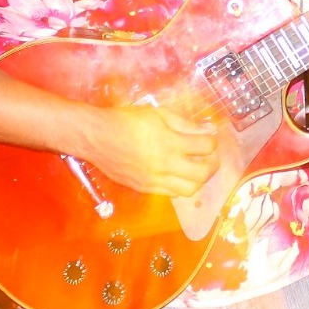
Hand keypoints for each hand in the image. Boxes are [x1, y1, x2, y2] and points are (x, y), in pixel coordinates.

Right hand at [87, 105, 218, 196]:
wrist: (96, 137)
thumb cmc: (127, 120)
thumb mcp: (159, 114)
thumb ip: (186, 124)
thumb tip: (210, 129)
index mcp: (169, 142)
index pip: (206, 147)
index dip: (212, 141)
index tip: (209, 137)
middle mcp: (164, 165)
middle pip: (203, 174)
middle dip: (212, 164)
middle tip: (210, 156)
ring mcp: (153, 180)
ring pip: (189, 190)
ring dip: (198, 178)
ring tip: (196, 167)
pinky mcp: (143, 189)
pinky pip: (171, 194)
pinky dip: (180, 185)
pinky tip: (178, 174)